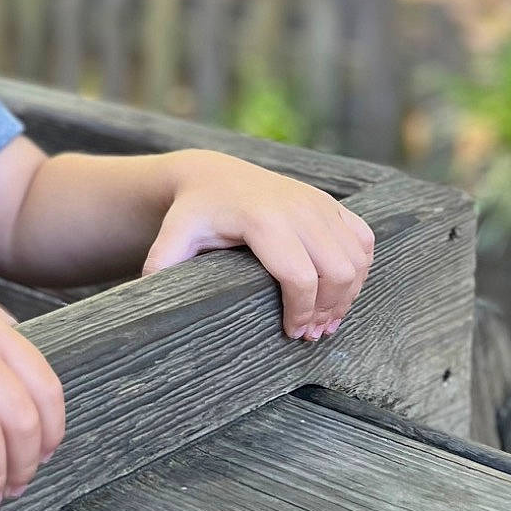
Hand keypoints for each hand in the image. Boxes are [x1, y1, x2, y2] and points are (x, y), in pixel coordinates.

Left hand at [142, 151, 374, 340]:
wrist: (214, 175)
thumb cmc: (195, 213)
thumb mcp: (174, 236)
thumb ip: (163, 264)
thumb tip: (147, 300)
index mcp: (264, 219)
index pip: (300, 276)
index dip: (301, 312)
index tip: (292, 334)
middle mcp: (299, 207)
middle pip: (336, 272)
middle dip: (328, 310)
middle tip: (311, 335)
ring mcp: (319, 203)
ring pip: (355, 259)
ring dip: (346, 296)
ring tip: (326, 322)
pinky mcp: (332, 202)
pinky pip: (363, 240)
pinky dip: (359, 269)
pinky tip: (341, 291)